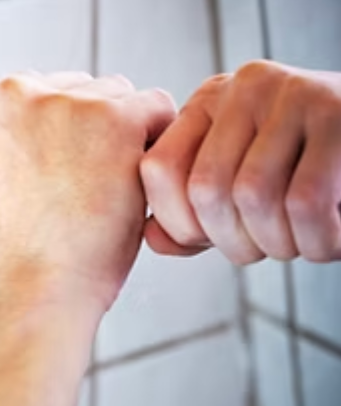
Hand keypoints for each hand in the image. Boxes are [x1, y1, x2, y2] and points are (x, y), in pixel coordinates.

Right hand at [0, 72, 175, 308]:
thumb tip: (0, 132)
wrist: (31, 287)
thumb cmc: (5, 254)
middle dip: (81, 129)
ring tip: (102, 187)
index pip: (25, 94)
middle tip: (80, 183)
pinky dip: (154, 142)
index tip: (53, 164)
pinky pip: (154, 109)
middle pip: (68, 89)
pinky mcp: (113, 117)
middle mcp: (11, 92)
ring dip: (117, 133)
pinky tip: (132, 179)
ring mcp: (62, 102)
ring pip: (112, 96)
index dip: (46, 132)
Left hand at [141, 60, 340, 263]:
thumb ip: (190, 216)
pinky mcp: (339, 113)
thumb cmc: (305, 174)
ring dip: (276, 243)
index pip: (159, 169)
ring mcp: (293, 94)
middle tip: (265, 248)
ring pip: (253, 195)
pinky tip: (328, 240)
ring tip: (299, 243)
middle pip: (206, 188)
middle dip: (232, 241)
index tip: (210, 240)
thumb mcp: (237, 189)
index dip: (178, 223)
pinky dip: (316, 240)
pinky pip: (306, 201)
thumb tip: (152, 237)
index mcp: (207, 103)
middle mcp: (244, 88)